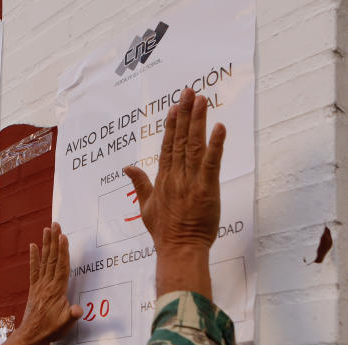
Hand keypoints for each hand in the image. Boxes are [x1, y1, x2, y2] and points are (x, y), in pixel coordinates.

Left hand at [18, 222, 81, 344]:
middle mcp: (47, 284)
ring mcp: (39, 285)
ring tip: (46, 229)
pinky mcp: (34, 288)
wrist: (31, 335)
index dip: (63, 251)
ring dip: (46, 244)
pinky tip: (33, 246)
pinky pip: (34, 269)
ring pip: (44, 261)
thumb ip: (71, 316)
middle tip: (55, 225)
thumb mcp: (64, 325)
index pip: (61, 267)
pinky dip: (33, 257)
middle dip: (54, 241)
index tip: (63, 237)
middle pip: (52, 259)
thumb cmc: (50, 330)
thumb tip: (78, 309)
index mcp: (57, 291)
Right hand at [123, 87, 225, 253]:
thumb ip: (140, 184)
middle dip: (185, 114)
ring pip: (194, 146)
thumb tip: (127, 167)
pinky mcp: (206, 189)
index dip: (171, 125)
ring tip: (201, 100)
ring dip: (198, 122)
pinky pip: (212, 163)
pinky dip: (216, 145)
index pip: (167, 146)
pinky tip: (220, 127)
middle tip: (189, 92)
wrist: (178, 250)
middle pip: (180, 140)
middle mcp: (175, 176)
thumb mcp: (146, 207)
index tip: (175, 107)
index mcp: (162, 180)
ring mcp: (190, 182)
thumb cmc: (164, 232)